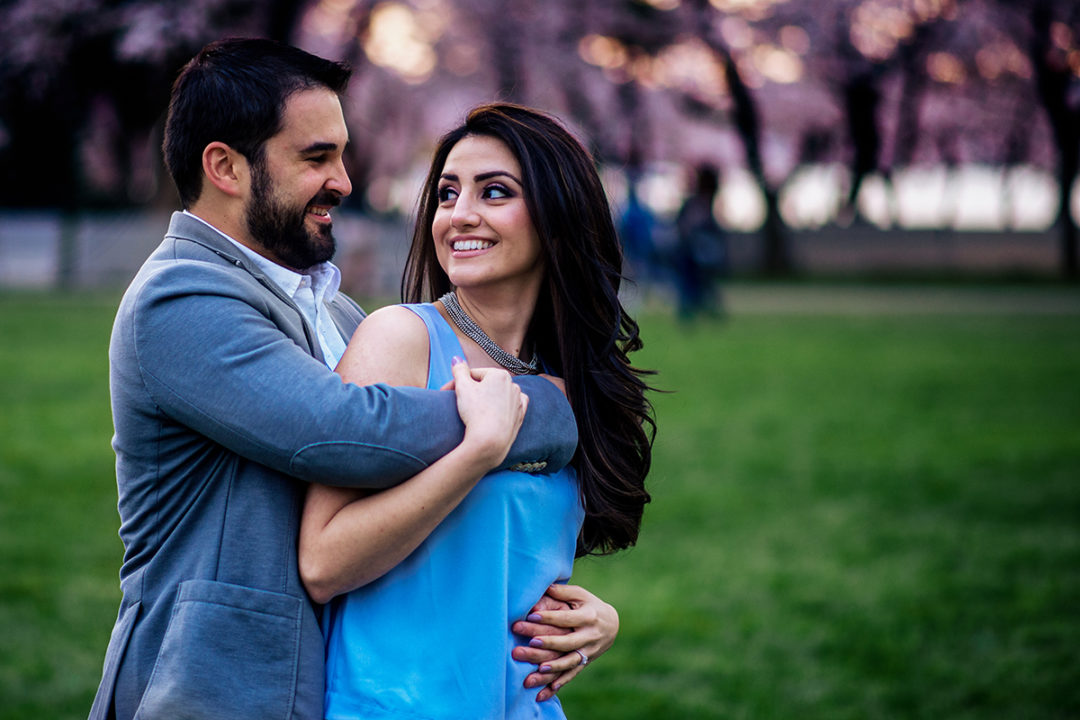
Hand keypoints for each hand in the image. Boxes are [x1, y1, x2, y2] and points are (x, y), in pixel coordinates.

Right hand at [450, 358, 527, 468]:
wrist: (490, 440)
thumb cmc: (476, 412)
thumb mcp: (463, 388)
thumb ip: (459, 370)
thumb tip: (457, 359)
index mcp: (499, 374)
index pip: (473, 374)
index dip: (457, 383)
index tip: (445, 392)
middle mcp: (513, 385)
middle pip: (486, 384)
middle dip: (472, 391)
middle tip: (458, 402)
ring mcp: (518, 401)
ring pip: (498, 395)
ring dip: (487, 399)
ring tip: (474, 409)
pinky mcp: (519, 416)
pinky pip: (510, 406)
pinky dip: (503, 407)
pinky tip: (495, 411)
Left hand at [511, 583, 618, 700]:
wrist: (612, 625)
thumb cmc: (590, 605)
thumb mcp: (580, 595)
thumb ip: (562, 591)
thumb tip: (543, 585)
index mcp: (588, 617)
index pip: (566, 618)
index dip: (549, 617)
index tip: (531, 616)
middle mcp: (590, 636)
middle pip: (568, 642)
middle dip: (549, 643)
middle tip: (530, 643)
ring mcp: (588, 652)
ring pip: (570, 662)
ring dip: (554, 667)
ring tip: (538, 669)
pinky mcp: (585, 663)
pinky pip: (572, 675)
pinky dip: (560, 683)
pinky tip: (547, 690)